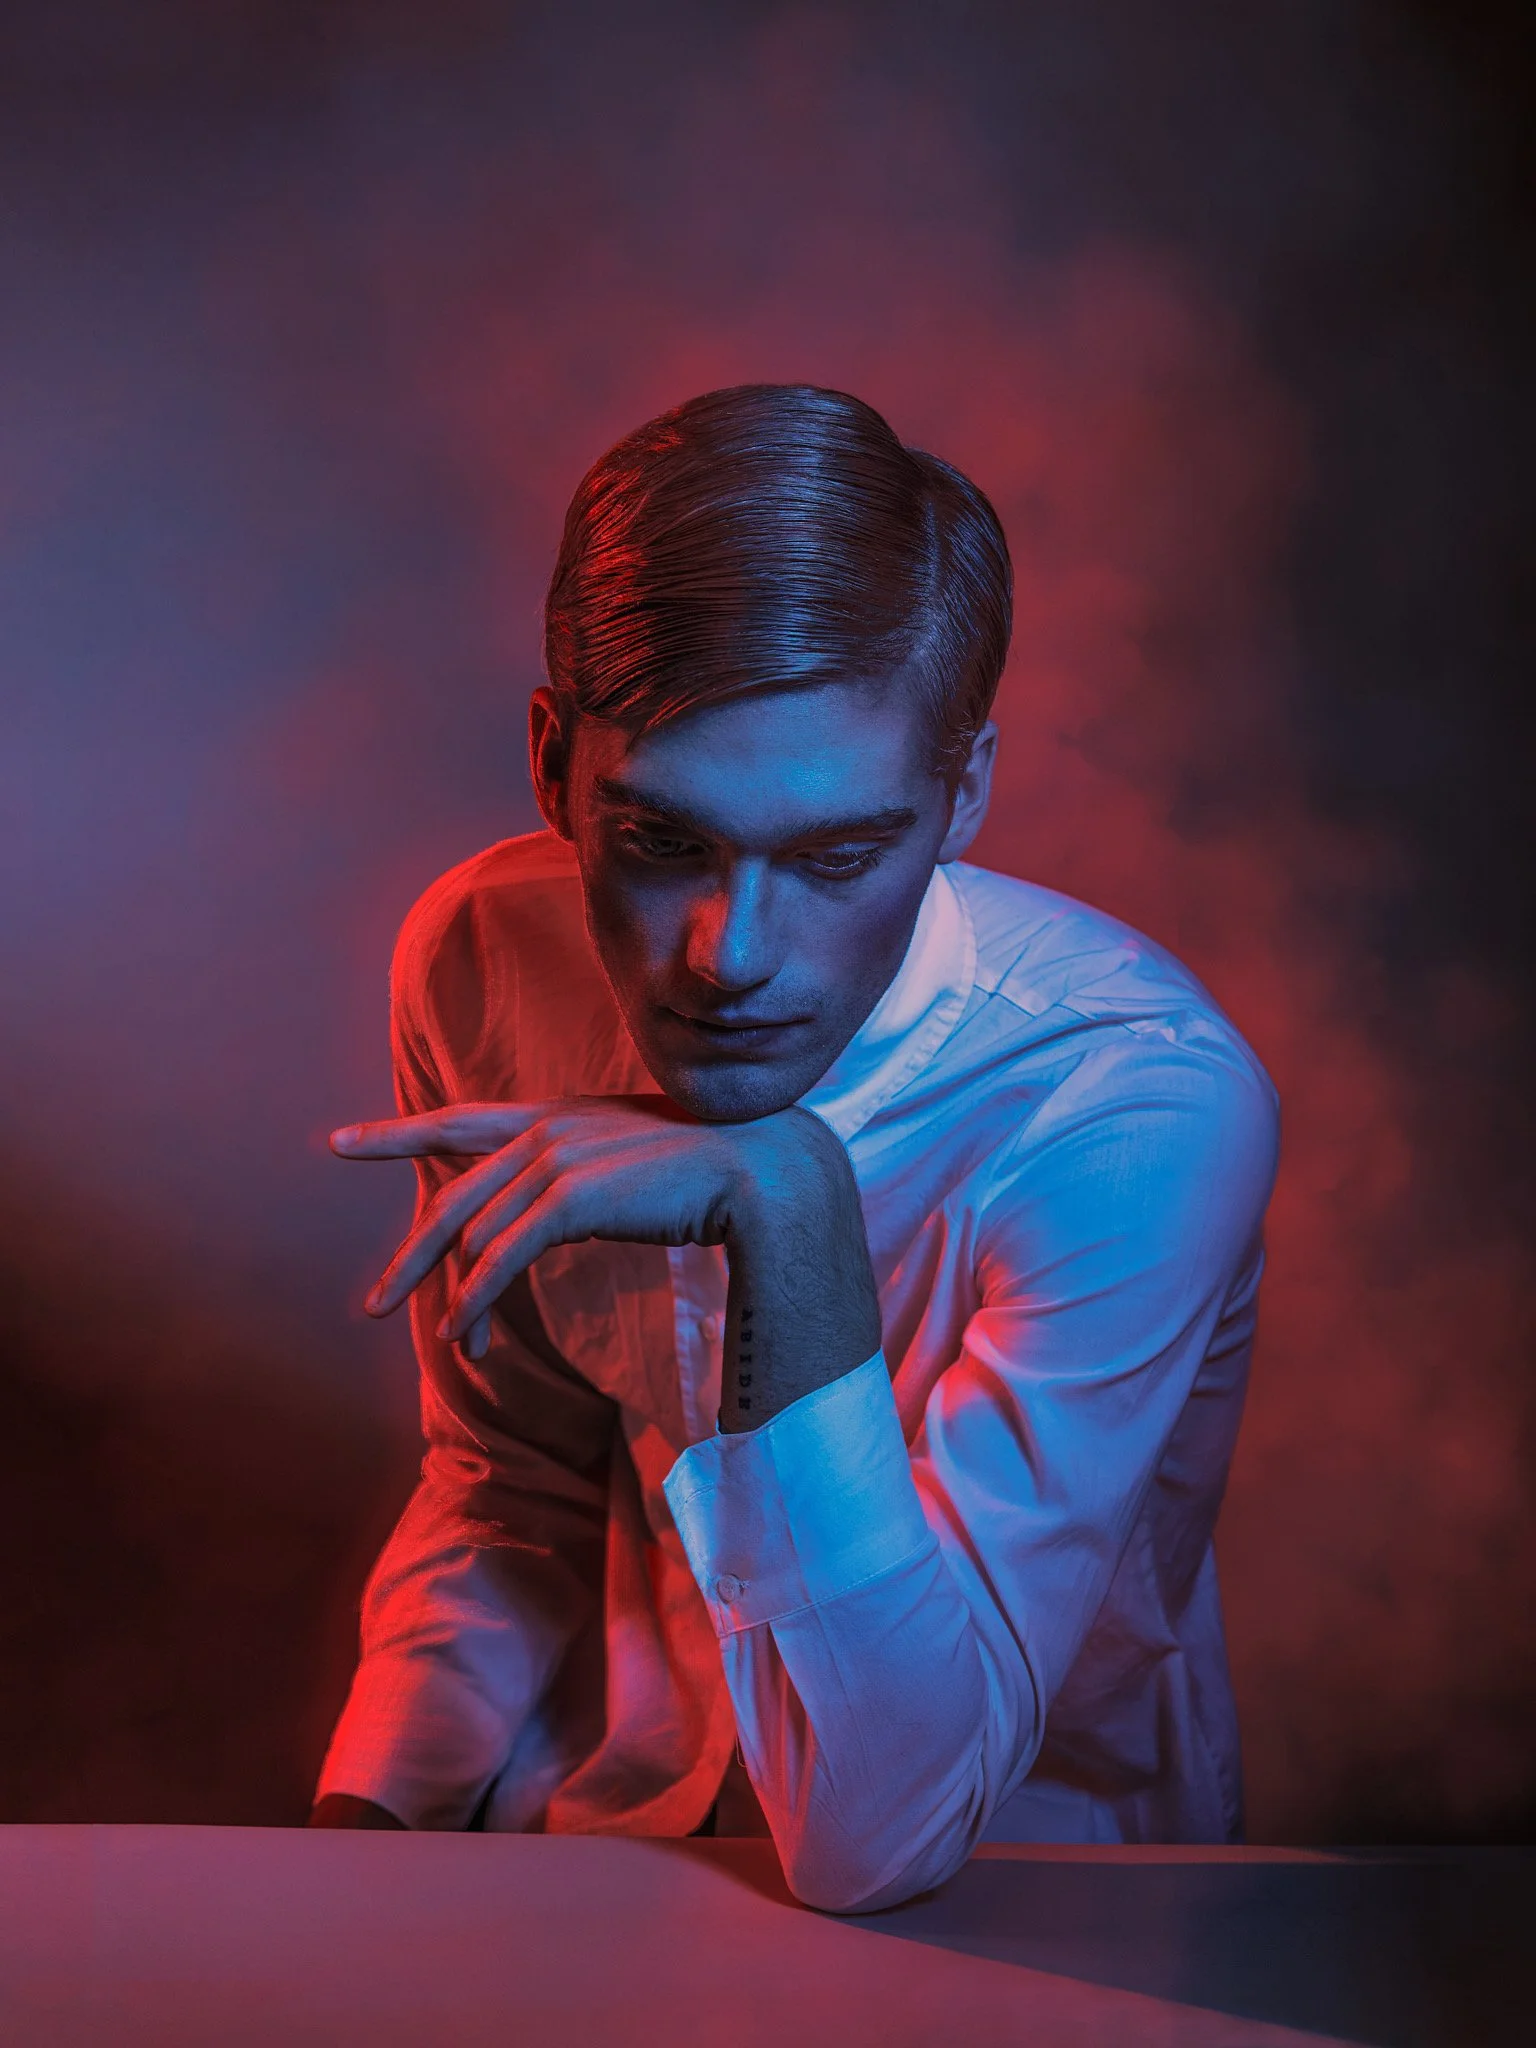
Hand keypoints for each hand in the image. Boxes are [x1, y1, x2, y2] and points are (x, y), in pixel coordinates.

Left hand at [335, 1097, 789, 1357]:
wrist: (763, 1169)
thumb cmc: (710, 1172)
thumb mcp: (629, 1163)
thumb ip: (584, 1175)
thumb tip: (554, 1212)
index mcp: (558, 1114)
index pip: (460, 1121)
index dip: (397, 1134)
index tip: (340, 1144)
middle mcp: (547, 1128)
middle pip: (453, 1196)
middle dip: (411, 1255)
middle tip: (375, 1303)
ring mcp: (556, 1160)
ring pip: (474, 1235)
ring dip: (455, 1298)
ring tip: (451, 1344)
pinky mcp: (570, 1199)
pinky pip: (502, 1258)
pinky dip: (477, 1299)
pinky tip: (464, 1333)